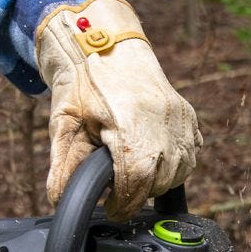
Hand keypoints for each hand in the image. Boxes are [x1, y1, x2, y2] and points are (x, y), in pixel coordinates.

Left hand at [36, 0, 201, 219]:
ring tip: (135, 173)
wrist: (106, 43)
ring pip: (179, 172)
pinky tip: (154, 157)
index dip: (123, 204)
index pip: (136, 182)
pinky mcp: (188, 116)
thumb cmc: (85, 81)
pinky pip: (190, 153)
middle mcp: (162, 124)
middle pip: (159, 181)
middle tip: (118, 189)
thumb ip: (64, 165)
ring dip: (158, 180)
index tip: (112, 208)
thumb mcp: (66, 123)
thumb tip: (60, 200)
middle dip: (138, 193)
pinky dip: (174, 163)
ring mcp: (179, 119)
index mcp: (131, 126)